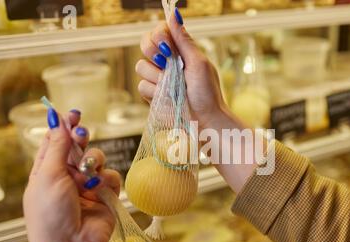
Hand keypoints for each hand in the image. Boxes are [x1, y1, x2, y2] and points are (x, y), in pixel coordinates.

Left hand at [23, 109, 122, 241]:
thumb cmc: (50, 213)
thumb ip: (57, 147)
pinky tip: (99, 189)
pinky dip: (107, 180)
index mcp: (46, 171)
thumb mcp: (48, 175)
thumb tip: (56, 119)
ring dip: (94, 161)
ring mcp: (87, 185)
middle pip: (77, 147)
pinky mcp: (105, 195)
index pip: (55, 142)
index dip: (63, 127)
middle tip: (81, 135)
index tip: (73, 114)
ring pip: (97, 159)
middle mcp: (67, 176)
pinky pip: (111, 177)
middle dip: (81, 139)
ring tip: (88, 172)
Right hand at [136, 7, 227, 128]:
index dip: (158, 35)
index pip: (159, 31)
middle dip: (153, 52)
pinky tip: (168, 98)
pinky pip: (142, 86)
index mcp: (179, 51)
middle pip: (144, 44)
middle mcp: (166, 62)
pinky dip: (156, 92)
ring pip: (141, 67)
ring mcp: (157, 78)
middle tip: (167, 63)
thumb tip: (174, 14)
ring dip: (158, 77)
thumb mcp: (198, 62)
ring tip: (174, 87)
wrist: (204, 119)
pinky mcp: (152, 95)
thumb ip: (184, 40)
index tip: (167, 46)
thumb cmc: (207, 92)